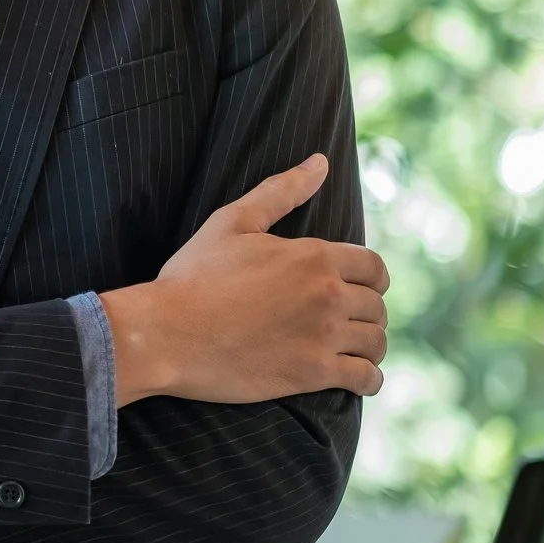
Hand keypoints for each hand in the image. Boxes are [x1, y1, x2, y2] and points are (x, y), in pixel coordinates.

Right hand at [100, 155, 389, 405]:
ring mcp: (323, 336)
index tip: (360, 287)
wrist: (166, 332)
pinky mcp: (313, 373)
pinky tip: (357, 378)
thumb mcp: (232, 222)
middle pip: (377, 305)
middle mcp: (328, 294)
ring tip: (353, 349)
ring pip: (375, 342)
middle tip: (347, 320)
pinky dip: (369, 380)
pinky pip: (366, 379)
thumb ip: (281, 191)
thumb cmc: (194, 276)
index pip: (374, 267)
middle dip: (366, 311)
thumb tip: (320, 161)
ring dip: (369, 345)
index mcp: (315, 256)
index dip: (371, 277)